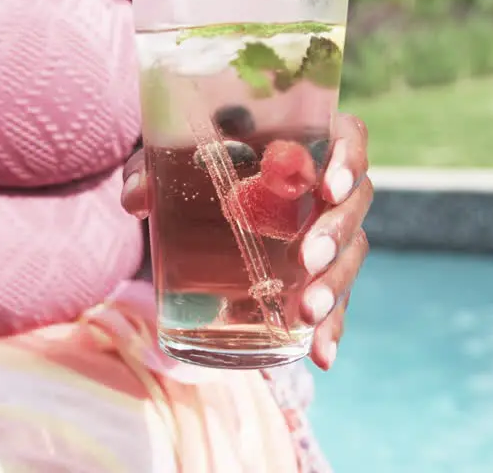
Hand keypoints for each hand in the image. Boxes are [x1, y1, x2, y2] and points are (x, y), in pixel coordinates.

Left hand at [120, 113, 371, 371]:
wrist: (193, 190)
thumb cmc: (191, 157)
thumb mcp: (168, 156)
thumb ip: (150, 168)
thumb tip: (138, 198)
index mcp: (305, 138)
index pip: (348, 138)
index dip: (348, 160)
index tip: (328, 188)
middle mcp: (327, 183)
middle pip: (355, 203)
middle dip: (335, 234)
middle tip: (307, 259)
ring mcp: (327, 229)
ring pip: (350, 253)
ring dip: (335, 286)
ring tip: (307, 314)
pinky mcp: (317, 272)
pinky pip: (336, 298)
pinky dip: (331, 328)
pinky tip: (321, 354)